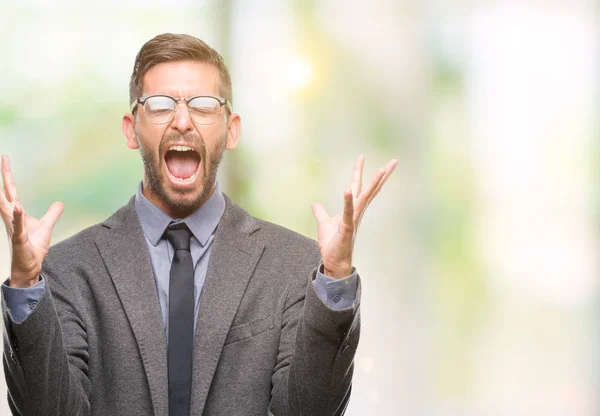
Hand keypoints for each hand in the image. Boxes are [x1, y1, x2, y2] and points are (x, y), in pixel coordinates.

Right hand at [1, 156, 63, 287]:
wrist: (29, 267)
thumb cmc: (33, 247)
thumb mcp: (46, 227)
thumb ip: (52, 214)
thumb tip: (59, 203)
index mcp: (16, 213)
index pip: (11, 191)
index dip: (8, 175)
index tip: (5, 159)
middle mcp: (12, 218)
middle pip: (7, 194)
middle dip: (5, 177)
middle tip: (4, 159)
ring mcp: (14, 228)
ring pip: (8, 208)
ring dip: (6, 196)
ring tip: (7, 179)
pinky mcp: (19, 239)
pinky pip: (18, 226)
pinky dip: (18, 216)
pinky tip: (18, 207)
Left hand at [311, 155, 397, 278]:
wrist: (334, 263)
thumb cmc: (333, 245)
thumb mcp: (324, 224)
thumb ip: (321, 213)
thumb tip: (315, 204)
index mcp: (352, 210)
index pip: (359, 187)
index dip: (360, 172)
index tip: (362, 157)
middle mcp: (357, 212)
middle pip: (370, 189)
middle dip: (381, 175)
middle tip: (393, 161)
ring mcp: (354, 219)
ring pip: (365, 198)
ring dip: (373, 183)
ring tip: (382, 169)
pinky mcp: (347, 228)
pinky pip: (348, 212)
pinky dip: (348, 201)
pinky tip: (349, 189)